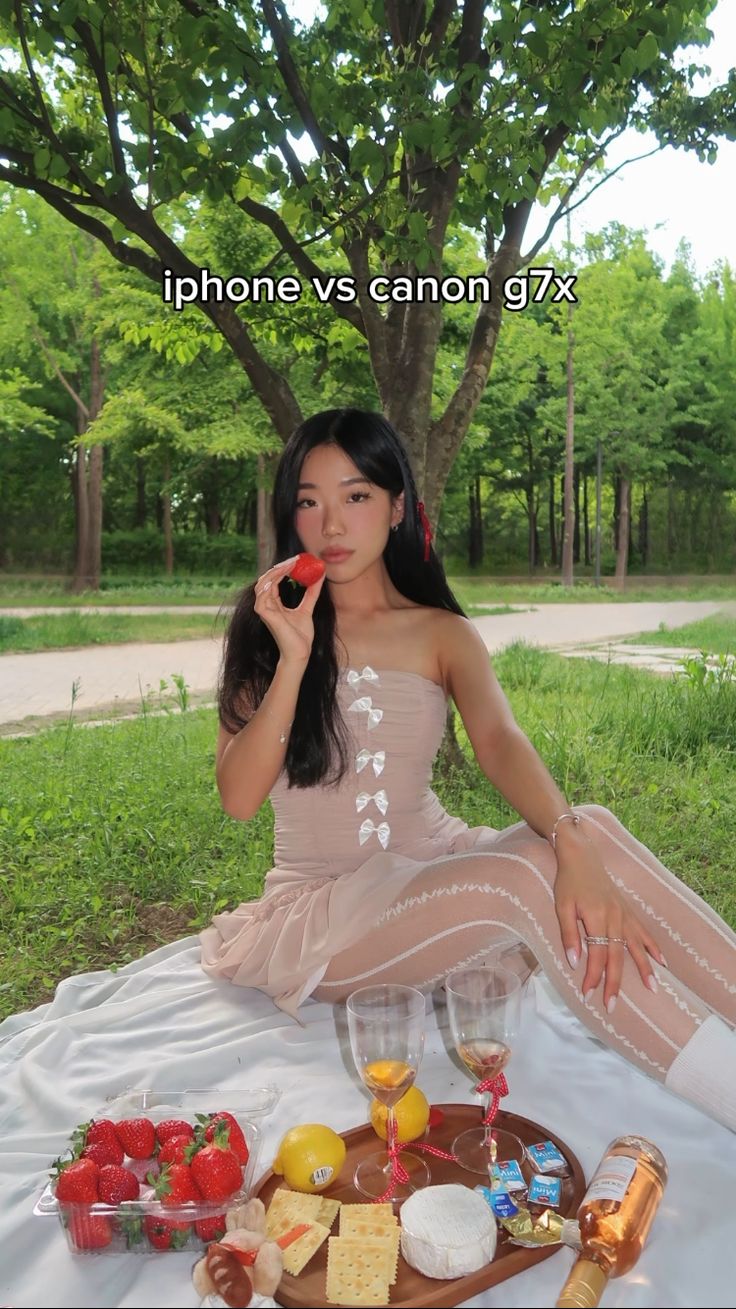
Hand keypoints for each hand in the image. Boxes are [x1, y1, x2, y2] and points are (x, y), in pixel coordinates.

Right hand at [253, 555, 325, 665]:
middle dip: (279, 567)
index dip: (283, 568)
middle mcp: (267, 605)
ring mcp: (264, 610)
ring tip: (289, 565)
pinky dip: (269, 585)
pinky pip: (262, 596)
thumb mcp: (307, 608)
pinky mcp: (265, 615)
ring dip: (274, 572)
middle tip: (294, 560)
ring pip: (262, 584)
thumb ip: (311, 593)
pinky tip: (279, 578)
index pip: (273, 580)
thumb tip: (320, 576)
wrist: (300, 652)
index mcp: (274, 603)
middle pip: (266, 579)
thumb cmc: (301, 635)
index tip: (296, 560)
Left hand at [553, 829, 665, 1010]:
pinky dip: (653, 947)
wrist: (582, 856)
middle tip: (612, 1006)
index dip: (593, 976)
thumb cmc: (568, 882)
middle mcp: (615, 918)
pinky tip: (662, 962)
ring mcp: (624, 915)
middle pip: (617, 956)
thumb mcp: (562, 907)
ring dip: (644, 969)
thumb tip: (574, 962)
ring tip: (653, 989)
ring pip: (635, 947)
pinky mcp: (628, 911)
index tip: (588, 995)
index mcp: (596, 917)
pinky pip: (643, 932)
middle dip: (615, 983)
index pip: (596, 954)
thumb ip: (569, 934)